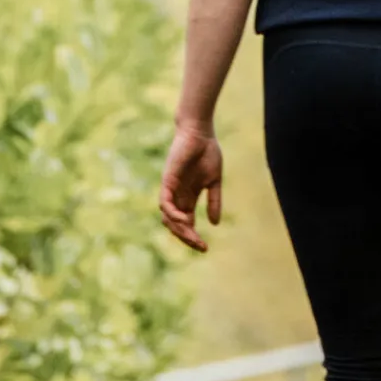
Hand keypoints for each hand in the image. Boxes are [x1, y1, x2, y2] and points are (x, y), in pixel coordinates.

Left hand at [159, 124, 222, 252]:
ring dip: (179, 230)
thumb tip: (215, 224)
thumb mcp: (214, 181)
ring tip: (193, 236)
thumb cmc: (207, 152)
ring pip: (168, 218)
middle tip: (200, 246)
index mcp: (188, 197)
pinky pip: (165, 204)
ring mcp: (171, 190)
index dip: (193, 237)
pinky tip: (185, 220)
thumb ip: (214, 201)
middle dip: (187, 238)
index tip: (205, 248)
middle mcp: (177, 196)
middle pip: (176, 225)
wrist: (200, 133)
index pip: (187, 223)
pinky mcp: (167, 181)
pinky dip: (173, 214)